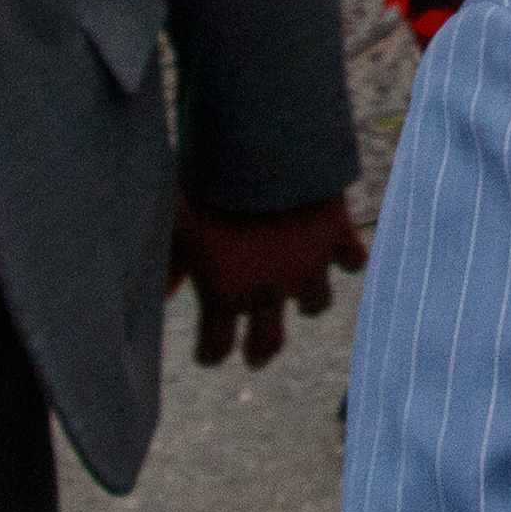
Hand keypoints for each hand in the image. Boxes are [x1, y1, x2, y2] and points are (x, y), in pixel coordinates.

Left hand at [166, 194, 364, 367]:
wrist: (265, 153)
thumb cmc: (208, 191)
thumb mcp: (176, 230)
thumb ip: (168, 270)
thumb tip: (158, 300)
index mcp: (226, 294)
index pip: (216, 347)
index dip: (211, 353)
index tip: (208, 355)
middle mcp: (271, 291)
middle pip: (268, 343)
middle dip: (260, 351)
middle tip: (256, 358)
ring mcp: (310, 267)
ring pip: (316, 304)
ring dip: (307, 302)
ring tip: (302, 296)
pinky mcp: (339, 238)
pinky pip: (352, 259)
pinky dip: (347, 258)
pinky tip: (341, 254)